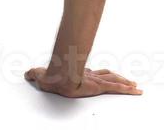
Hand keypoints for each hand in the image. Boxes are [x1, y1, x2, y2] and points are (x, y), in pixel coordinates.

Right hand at [24, 65, 141, 97]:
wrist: (56, 75)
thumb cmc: (50, 75)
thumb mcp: (40, 75)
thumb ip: (35, 74)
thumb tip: (27, 73)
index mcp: (78, 74)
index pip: (93, 73)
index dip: (99, 74)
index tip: (105, 75)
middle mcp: (89, 76)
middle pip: (108, 75)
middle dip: (118, 77)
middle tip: (128, 80)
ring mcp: (95, 80)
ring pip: (115, 80)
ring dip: (126, 82)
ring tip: (136, 86)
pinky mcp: (99, 86)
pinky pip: (116, 88)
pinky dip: (127, 89)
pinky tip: (136, 90)